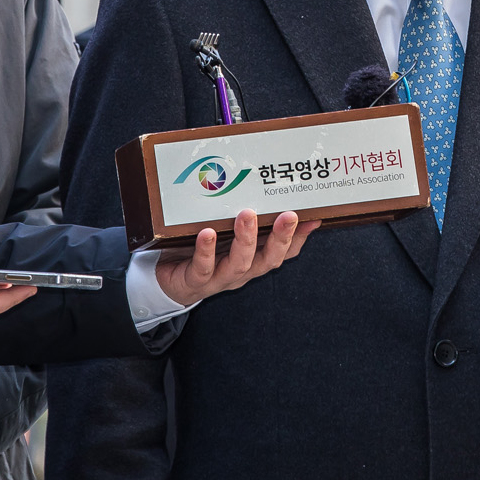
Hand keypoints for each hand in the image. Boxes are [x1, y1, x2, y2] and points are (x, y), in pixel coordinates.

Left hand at [154, 210, 318, 307]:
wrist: (167, 282)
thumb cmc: (201, 251)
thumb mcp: (228, 235)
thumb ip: (250, 220)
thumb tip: (269, 198)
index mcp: (253, 260)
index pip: (283, 252)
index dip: (299, 237)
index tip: (312, 217)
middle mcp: (241, 271)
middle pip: (268, 259)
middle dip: (280, 238)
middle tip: (288, 215)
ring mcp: (219, 278)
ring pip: (239, 264)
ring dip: (246, 239)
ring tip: (247, 215)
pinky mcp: (194, 281)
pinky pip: (202, 268)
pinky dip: (206, 251)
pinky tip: (207, 233)